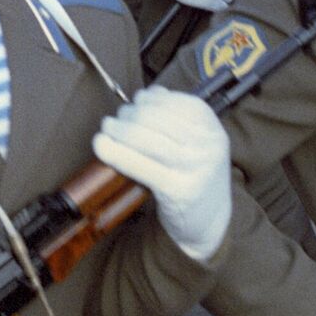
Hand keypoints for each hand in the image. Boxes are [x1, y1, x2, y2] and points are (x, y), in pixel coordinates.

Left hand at [92, 87, 231, 260]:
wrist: (210, 221)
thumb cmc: (196, 176)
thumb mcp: (199, 143)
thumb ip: (179, 119)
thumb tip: (148, 94)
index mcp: (213, 129)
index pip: (176, 102)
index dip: (149, 99)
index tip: (135, 102)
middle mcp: (208, 146)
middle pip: (156, 118)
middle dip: (129, 114)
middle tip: (114, 120)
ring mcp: (195, 168)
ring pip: (145, 138)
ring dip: (118, 130)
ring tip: (106, 129)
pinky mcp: (177, 191)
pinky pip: (139, 165)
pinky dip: (115, 153)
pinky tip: (102, 146)